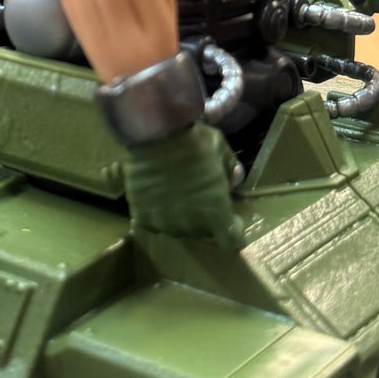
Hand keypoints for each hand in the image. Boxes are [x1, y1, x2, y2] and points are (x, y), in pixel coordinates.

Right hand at [120, 123, 243, 246]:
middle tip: (199, 195)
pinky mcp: (143, 217)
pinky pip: (154, 222)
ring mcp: (165, 223)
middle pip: (203, 232)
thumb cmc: (193, 141)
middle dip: (205, 217)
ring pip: (178, 227)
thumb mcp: (220, 148)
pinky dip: (156, 212)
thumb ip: (230, 168)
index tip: (231, 220)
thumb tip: (235, 181)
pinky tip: (155, 195)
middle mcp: (191, 225)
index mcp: (216, 212)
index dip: (233, 232)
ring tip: (174, 193)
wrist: (154, 135)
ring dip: (180, 216)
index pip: (232, 242)